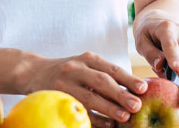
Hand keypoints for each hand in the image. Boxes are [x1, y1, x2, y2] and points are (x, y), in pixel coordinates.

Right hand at [23, 51, 147, 125]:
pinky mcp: (56, 96)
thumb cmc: (70, 72)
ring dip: (108, 108)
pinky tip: (107, 124)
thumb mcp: (86, 66)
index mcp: (88, 59)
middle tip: (137, 105)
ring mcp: (65, 83)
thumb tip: (134, 90)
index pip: (111, 69)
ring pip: (89, 97)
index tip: (143, 88)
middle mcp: (76, 68)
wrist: (35, 72)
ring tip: (124, 116)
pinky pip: (77, 109)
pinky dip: (93, 118)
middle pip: (102, 81)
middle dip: (121, 94)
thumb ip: (106, 75)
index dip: (128, 79)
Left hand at [133, 9, 178, 79]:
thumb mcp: (141, 41)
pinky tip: (170, 57)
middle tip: (157, 65)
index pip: (171, 46)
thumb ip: (149, 54)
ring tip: (162, 57)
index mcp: (166, 28)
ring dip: (174, 68)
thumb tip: (160, 66)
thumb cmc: (148, 31)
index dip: (175, 59)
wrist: (160, 18)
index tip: (178, 69)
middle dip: (171, 72)